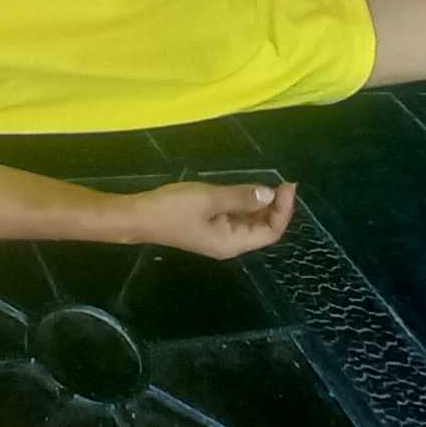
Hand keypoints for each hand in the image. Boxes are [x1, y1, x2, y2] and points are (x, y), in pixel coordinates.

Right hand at [126, 179, 297, 258]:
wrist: (138, 217)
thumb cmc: (173, 208)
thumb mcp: (210, 198)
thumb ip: (241, 197)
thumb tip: (270, 194)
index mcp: (233, 243)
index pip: (270, 232)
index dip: (283, 210)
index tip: (287, 185)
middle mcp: (229, 244)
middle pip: (263, 229)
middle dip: (276, 207)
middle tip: (283, 182)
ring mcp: (218, 236)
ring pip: (250, 223)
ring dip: (262, 205)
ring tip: (270, 184)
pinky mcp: (209, 227)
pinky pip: (236, 218)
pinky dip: (246, 205)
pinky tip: (246, 190)